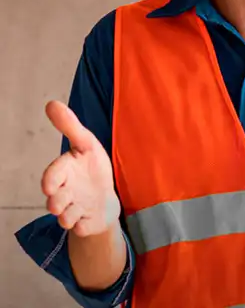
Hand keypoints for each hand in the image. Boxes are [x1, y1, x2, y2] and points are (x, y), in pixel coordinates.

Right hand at [41, 101, 119, 236]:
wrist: (105, 197)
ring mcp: (73, 210)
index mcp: (64, 173)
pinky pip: (81, 229)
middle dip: (56, 202)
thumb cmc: (92, 168)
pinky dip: (82, 226)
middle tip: (59, 201)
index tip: (50, 185)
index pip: (53, 176)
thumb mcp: (86, 144)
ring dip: (68, 215)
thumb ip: (70, 126)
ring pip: (65, 217)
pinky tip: (87, 219)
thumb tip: (51, 103)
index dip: (50, 180)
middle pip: (55, 201)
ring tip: (77, 209)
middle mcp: (65, 193)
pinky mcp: (84, 224)